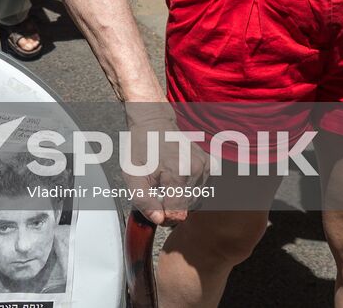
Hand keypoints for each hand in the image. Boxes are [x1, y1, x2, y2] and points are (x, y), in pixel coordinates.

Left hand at [122, 105, 206, 225]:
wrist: (153, 123)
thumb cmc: (141, 147)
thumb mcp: (132, 175)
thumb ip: (144, 201)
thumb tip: (159, 219)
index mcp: (177, 173)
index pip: (178, 215)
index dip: (164, 216)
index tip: (155, 206)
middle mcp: (196, 170)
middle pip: (187, 209)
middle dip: (171, 205)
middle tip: (157, 190)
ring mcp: (205, 166)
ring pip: (195, 200)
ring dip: (180, 197)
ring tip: (166, 181)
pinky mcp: (210, 164)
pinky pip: (201, 189)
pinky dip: (189, 188)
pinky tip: (177, 177)